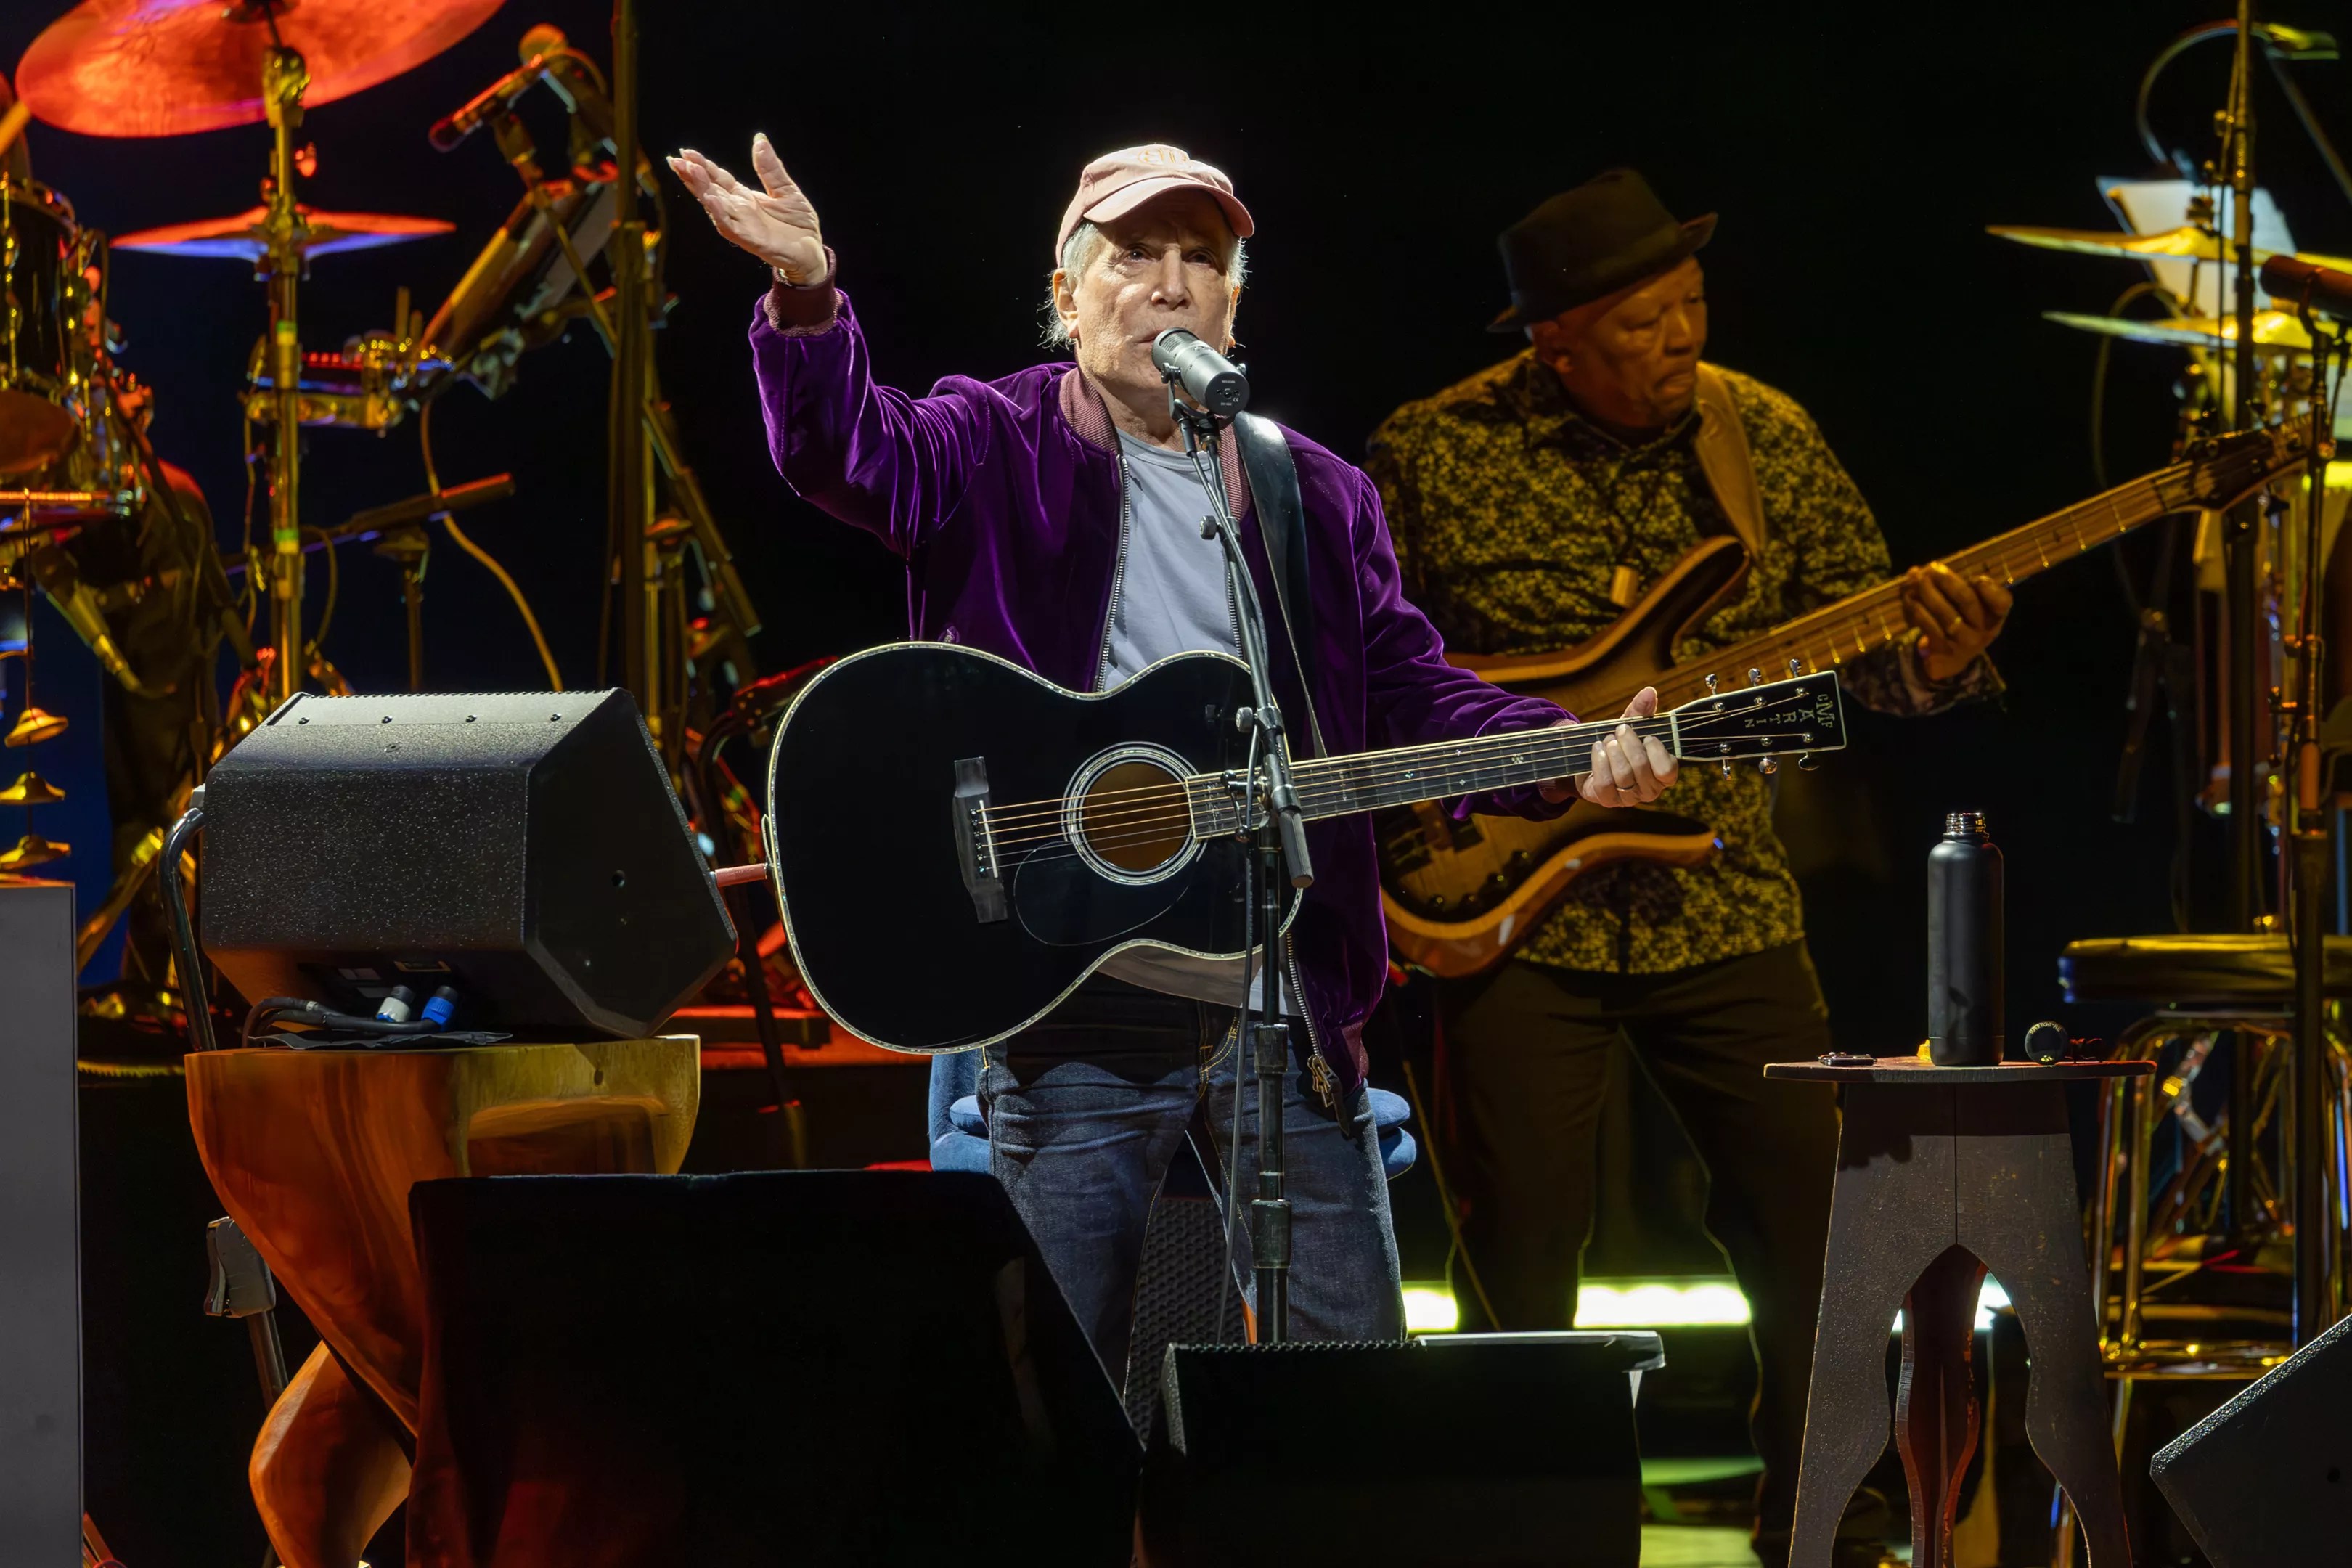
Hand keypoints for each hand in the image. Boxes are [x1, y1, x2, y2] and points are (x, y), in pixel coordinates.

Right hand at [666, 135, 826, 283]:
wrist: (813, 252)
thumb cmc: (798, 225)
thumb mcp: (785, 189)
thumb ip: (770, 168)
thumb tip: (759, 138)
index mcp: (744, 198)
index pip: (718, 178)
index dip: (703, 165)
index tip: (686, 152)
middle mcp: (739, 211)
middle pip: (710, 191)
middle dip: (692, 176)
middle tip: (675, 160)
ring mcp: (743, 226)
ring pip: (716, 208)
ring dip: (702, 191)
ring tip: (690, 173)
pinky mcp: (752, 240)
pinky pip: (731, 227)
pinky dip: (720, 213)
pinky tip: (711, 200)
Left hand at [1541, 686, 1678, 806]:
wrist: (1594, 759)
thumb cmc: (1621, 742)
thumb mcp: (1632, 724)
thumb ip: (1642, 709)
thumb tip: (1649, 692)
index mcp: (1662, 773)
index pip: (1667, 770)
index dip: (1657, 751)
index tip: (1647, 736)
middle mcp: (1649, 789)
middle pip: (1641, 768)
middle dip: (1629, 744)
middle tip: (1621, 729)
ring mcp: (1629, 798)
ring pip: (1623, 775)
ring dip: (1613, 751)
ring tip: (1608, 740)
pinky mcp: (1608, 800)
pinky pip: (1605, 784)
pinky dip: (1599, 762)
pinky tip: (1597, 749)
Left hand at [1900, 561, 2011, 682]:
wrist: (1952, 657)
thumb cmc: (1964, 620)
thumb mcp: (1973, 604)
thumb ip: (1958, 585)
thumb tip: (1928, 570)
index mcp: (1996, 615)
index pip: (2001, 601)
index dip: (1989, 588)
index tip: (1975, 579)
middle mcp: (1984, 630)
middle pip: (1967, 600)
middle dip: (1946, 581)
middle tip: (1930, 568)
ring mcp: (1963, 641)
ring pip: (1945, 613)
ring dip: (1927, 593)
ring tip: (1916, 579)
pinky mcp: (1943, 648)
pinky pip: (1928, 625)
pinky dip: (1916, 609)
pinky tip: (1909, 598)